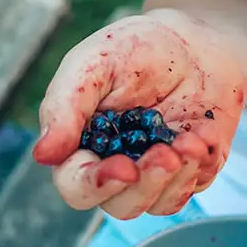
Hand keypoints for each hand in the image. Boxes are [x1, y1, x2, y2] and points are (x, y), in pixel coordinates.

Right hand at [33, 9, 246, 219]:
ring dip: (177, 176)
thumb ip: (64, 106)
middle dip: (146, 184)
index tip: (124, 169)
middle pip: (120, 205)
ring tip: (191, 140)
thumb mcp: (93, 63)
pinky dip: (200, 165)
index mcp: (82, 144)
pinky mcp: (190, 170)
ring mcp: (155, 172)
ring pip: (158, 204)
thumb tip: (43, 155)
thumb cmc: (136, 47)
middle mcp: (115, 166)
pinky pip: (193, 187)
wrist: (195, 41)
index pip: (76, 185)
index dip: (96, 185)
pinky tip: (203, 134)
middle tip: (167, 154)